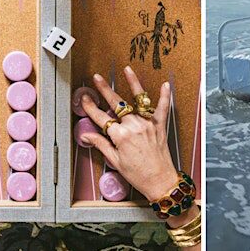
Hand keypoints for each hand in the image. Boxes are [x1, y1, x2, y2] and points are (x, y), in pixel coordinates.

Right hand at [79, 67, 179, 201]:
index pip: (101, 118)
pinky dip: (164, 96)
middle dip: (105, 90)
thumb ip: (101, 144)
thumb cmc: (137, 174)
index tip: (84, 99)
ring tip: (127, 70)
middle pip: (117, 104)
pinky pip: (163, 108)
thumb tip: (86, 135)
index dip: (91, 108)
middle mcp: (134, 126)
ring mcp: (148, 124)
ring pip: (139, 100)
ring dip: (133, 84)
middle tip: (97, 78)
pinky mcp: (160, 126)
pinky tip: (164, 84)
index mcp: (121, 136)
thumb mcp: (115, 161)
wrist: (160, 180)